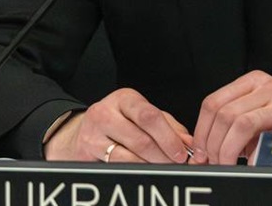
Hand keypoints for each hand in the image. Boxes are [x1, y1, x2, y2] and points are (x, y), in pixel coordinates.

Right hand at [44, 88, 194, 163]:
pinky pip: (115, 166)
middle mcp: (105, 112)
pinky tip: (144, 172)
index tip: (182, 152)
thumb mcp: (142, 116)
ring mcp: (93, 133)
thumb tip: (189, 143)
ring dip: (150, 166)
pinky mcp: (86, 153)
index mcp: (125, 99)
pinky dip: (135, 171)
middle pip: (140, 138)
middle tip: (176, 165)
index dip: (168, 137)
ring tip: (163, 170)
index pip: (149, 115)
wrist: (82, 131)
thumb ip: (168, 126)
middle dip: (163, 156)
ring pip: (128, 156)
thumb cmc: (119, 122)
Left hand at [191, 70, 271, 169]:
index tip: (200, 152)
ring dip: (228, 151)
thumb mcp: (258, 119)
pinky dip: (252, 158)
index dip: (201, 131)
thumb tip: (200, 150)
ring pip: (240, 123)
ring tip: (229, 165)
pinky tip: (251, 165)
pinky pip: (265, 141)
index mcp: (256, 82)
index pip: (214, 101)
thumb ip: (231, 126)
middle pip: (224, 113)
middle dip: (213, 145)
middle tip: (214, 163)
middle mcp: (271, 87)